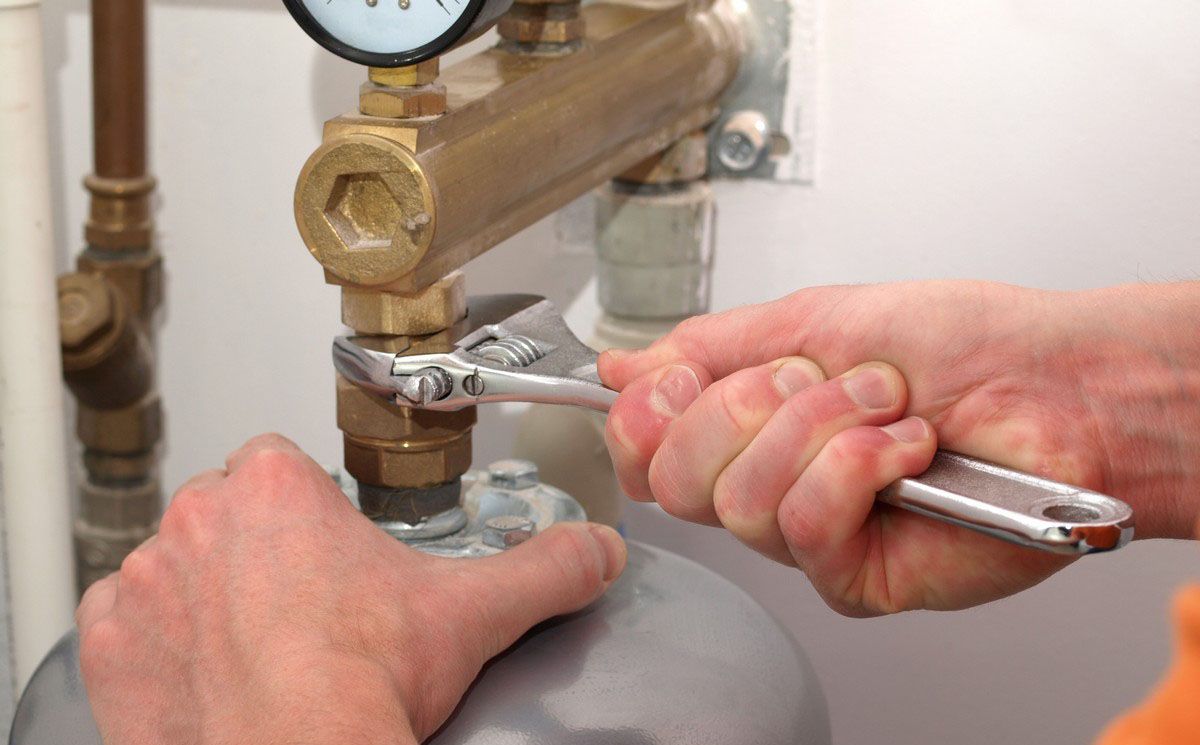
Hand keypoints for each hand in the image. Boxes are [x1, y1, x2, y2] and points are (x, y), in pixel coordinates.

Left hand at [76, 434, 625, 744]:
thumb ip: (546, 567)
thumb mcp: (474, 610)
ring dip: (206, 593)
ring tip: (258, 646)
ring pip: (177, 565)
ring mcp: (146, 582)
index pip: (278, 461)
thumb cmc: (362, 680)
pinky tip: (209, 673)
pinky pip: (128, 622)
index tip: (327, 545)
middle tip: (304, 603)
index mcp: (271, 487)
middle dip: (259, 549)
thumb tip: (597, 551)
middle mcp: (196, 520)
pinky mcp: (112, 645)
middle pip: (226, 511)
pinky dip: (159, 643)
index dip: (306, 503)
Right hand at [599, 281, 1199, 615]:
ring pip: (740, 502)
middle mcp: (767, 486)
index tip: (683, 375)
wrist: (1052, 381)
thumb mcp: (811, 318)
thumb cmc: (958, 345)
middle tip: (812, 377)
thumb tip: (619, 364)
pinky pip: (806, 526)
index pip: (643, 449)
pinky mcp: (853, 578)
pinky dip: (859, 466)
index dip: (645, 414)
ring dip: (820, 427)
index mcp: (747, 426)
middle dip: (742, 407)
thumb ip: (707, 346)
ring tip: (885, 404)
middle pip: (673, 480)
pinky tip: (907, 451)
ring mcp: (808, 537)